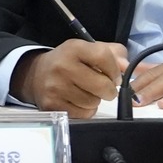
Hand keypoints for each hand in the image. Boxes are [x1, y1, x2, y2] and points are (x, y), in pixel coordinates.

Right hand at [13, 39, 127, 118]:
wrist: (36, 74)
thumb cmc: (69, 62)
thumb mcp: (89, 50)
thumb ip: (114, 54)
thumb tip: (126, 68)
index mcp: (73, 48)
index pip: (104, 57)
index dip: (115, 70)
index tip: (113, 76)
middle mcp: (62, 66)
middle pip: (102, 85)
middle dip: (108, 90)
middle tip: (103, 88)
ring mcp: (55, 87)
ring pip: (94, 102)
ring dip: (95, 100)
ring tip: (86, 92)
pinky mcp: (52, 104)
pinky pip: (83, 114)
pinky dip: (86, 110)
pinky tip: (78, 101)